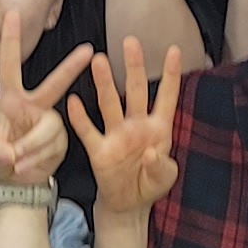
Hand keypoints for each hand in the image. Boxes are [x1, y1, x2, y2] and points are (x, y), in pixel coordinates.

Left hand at [0, 8, 89, 188]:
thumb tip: (11, 153)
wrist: (14, 183)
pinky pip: (54, 147)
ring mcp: (50, 122)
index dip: (11, 40)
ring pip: (49, 129)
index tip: (12, 14)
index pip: (10, 66)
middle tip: (88, 51)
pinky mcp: (61, 140)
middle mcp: (34, 106)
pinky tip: (29, 167)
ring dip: (32, 149)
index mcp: (11, 100)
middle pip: (55, 83)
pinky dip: (39, 160)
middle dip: (71, 68)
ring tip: (17, 163)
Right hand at [64, 34, 186, 212]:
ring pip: (109, 104)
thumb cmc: (150, 184)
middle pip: (135, 91)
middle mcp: (136, 126)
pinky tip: (74, 100)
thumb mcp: (165, 178)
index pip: (166, 96)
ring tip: (99, 61)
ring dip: (104, 83)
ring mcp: (116, 136)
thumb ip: (161, 166)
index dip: (170, 75)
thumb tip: (151, 153)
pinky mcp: (99, 150)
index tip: (174, 50)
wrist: (128, 204)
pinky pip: (88, 131)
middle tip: (130, 42)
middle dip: (133, 67)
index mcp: (158, 128)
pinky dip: (80, 118)